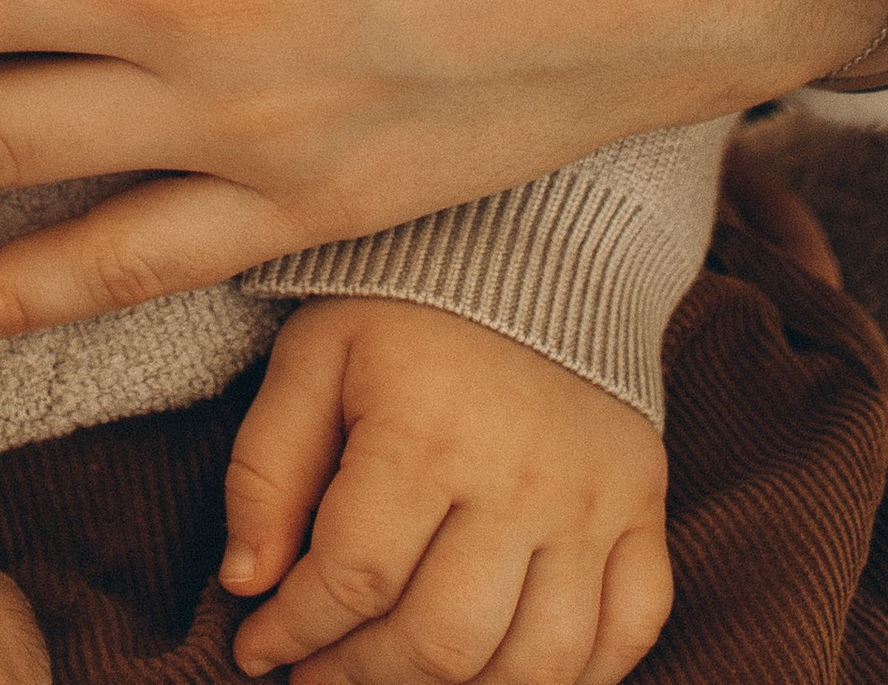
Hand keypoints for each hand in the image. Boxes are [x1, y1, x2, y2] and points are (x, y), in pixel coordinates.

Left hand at [221, 303, 670, 684]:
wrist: (541, 246)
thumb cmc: (409, 304)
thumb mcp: (316, 354)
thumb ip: (267, 466)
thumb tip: (244, 583)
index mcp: (427, 429)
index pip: (355, 579)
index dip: (294, 631)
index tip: (258, 648)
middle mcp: (520, 476)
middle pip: (442, 641)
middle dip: (361, 677)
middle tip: (319, 673)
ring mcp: (593, 500)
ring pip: (536, 663)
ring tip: (398, 673)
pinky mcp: (643, 508)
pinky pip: (628, 632)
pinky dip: (575, 678)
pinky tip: (505, 668)